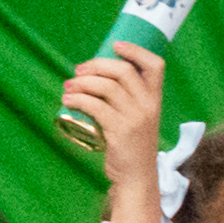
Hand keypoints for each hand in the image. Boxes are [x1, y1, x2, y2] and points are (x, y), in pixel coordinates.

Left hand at [58, 37, 166, 176]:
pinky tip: (68, 101)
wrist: (137, 176)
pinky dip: (78, 100)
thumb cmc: (133, 144)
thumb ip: (126, 98)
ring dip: (82, 82)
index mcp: (155, 99)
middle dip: (96, 65)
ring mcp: (135, 118)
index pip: (155, 66)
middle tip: (78, 71)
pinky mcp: (119, 131)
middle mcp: (148, 106)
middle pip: (123, 71)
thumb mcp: (139, 117)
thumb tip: (94, 75)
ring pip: (106, 87)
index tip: (115, 45)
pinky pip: (95, 106)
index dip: (136, 51)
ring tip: (68, 87)